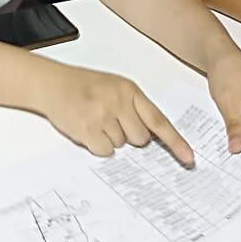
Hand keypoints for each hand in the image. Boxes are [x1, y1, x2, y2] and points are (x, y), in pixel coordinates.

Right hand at [42, 66, 193, 164]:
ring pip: (121, 145)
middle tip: (110, 121)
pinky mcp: (88, 128)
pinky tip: (87, 129)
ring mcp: (103, 115)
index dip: (175, 142)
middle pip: (140, 138)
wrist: (51, 83)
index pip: (158, 120)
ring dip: (109, 138)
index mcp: (129, 90)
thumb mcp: (114, 87)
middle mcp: (118, 101)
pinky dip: (96, 145)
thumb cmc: (83, 86)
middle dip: (128, 135)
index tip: (189, 158)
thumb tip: (149, 136)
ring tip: (94, 120)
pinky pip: (105, 151)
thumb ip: (133, 107)